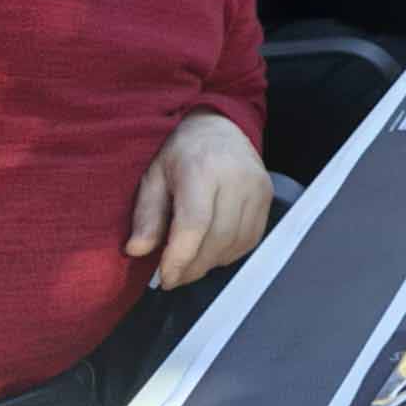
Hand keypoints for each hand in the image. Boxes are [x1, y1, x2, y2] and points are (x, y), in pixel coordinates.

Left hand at [125, 111, 271, 290]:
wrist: (220, 127)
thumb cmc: (182, 153)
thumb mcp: (154, 177)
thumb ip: (147, 215)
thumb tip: (138, 250)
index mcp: (201, 169)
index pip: (194, 224)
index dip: (179, 258)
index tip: (164, 278)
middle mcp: (235, 178)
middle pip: (218, 238)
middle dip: (193, 267)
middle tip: (174, 278)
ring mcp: (256, 187)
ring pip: (237, 242)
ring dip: (211, 263)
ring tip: (191, 265)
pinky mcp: (268, 196)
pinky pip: (251, 238)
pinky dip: (230, 254)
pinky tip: (212, 252)